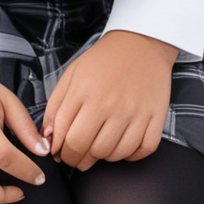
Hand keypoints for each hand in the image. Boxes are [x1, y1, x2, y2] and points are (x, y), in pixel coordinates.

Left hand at [44, 31, 176, 170]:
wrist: (141, 43)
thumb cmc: (103, 60)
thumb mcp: (71, 76)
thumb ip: (55, 107)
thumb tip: (48, 137)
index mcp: (86, 94)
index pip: (69, 140)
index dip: (61, 153)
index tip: (60, 152)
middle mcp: (111, 105)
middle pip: (91, 151)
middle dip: (78, 160)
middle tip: (77, 157)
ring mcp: (136, 112)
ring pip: (115, 154)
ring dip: (103, 158)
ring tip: (98, 148)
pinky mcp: (156, 116)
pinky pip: (143, 150)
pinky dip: (131, 155)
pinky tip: (122, 146)